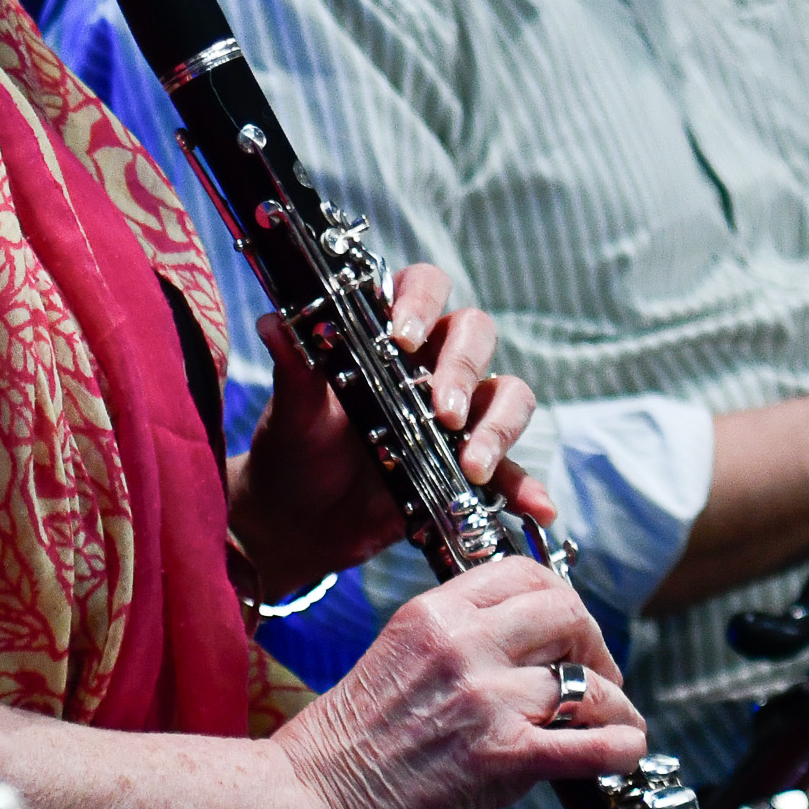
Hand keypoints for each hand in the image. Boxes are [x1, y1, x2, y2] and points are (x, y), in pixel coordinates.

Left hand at [226, 262, 556, 596]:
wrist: (299, 520)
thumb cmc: (293, 449)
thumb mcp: (292, 412)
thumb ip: (293, 368)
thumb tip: (272, 322)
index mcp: (387, 335)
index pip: (423, 289)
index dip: (422, 303)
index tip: (405, 337)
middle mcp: (431, 364)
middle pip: (476, 336)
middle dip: (464, 370)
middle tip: (443, 412)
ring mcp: (458, 416)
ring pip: (507, 394)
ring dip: (499, 427)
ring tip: (473, 466)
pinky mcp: (470, 467)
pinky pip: (513, 469)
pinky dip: (527, 486)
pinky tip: (537, 505)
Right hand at [269, 556, 642, 808]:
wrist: (308, 802)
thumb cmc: (341, 745)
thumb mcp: (392, 660)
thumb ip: (455, 645)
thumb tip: (521, 657)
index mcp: (432, 613)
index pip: (525, 575)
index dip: (561, 601)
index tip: (566, 633)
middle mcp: (463, 644)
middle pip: (567, 613)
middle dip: (594, 644)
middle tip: (597, 676)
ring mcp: (486, 699)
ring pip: (589, 681)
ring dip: (613, 704)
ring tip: (614, 722)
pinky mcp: (502, 758)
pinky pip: (593, 744)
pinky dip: (622, 747)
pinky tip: (623, 752)